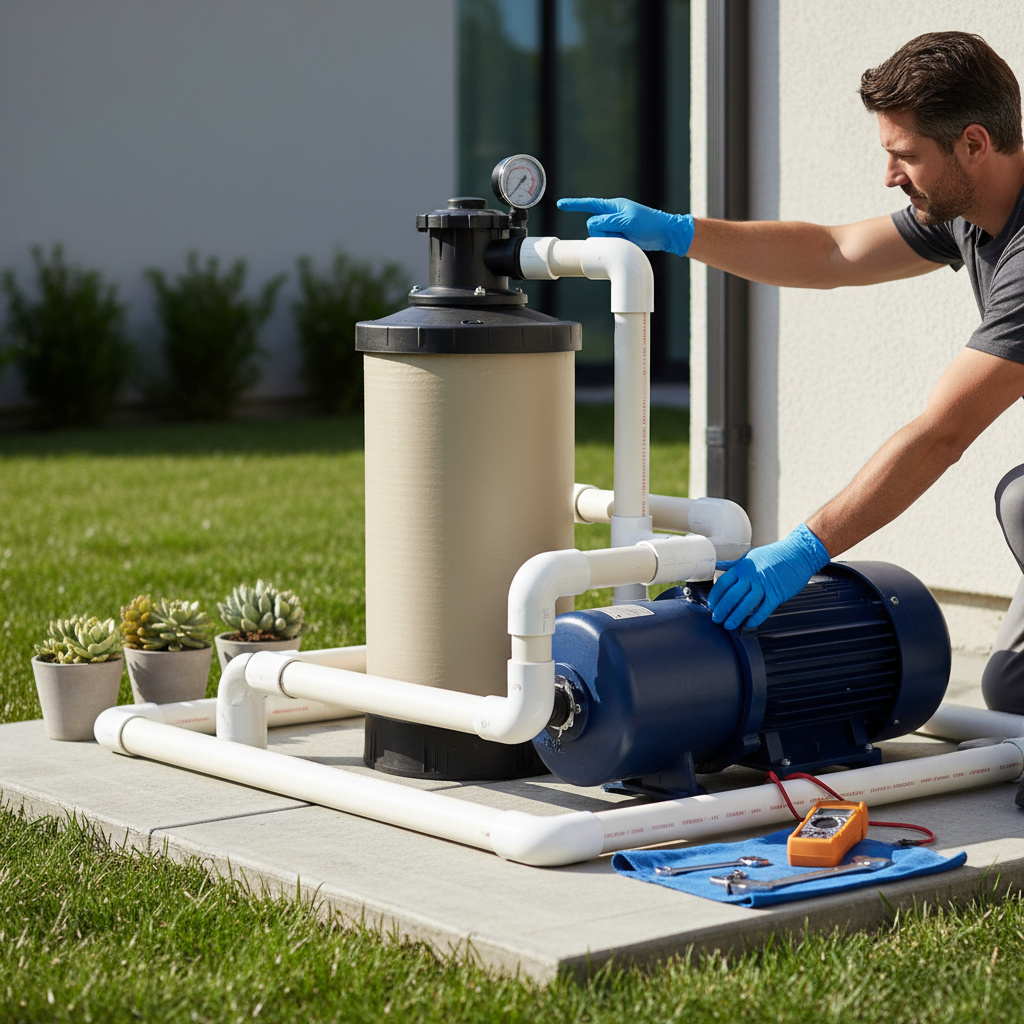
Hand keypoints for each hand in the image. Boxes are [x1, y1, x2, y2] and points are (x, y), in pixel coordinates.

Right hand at [556, 197, 694, 256]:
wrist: (666, 234)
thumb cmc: (649, 223)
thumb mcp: (626, 220)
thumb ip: (606, 221)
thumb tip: (592, 225)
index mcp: (613, 206)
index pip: (589, 204)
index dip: (574, 205)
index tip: (560, 204)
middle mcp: (612, 216)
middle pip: (593, 226)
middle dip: (603, 232)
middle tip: (622, 232)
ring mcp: (615, 227)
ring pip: (600, 237)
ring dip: (611, 240)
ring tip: (628, 237)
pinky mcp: (620, 237)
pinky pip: (608, 243)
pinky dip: (616, 245)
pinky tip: (629, 242)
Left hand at [707, 523, 829, 629]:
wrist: (799, 552)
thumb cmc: (775, 554)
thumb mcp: (751, 556)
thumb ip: (734, 564)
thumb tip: (718, 566)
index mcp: (743, 567)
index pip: (723, 583)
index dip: (716, 596)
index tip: (711, 605)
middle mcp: (752, 576)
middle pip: (732, 596)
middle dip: (722, 610)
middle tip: (716, 619)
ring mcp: (765, 585)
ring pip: (746, 605)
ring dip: (735, 617)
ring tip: (729, 625)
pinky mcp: (777, 594)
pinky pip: (764, 609)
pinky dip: (756, 618)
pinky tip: (749, 624)